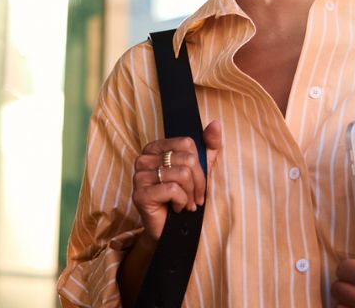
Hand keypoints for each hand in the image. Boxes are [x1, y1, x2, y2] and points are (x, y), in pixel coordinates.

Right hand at [130, 121, 222, 244]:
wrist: (170, 231)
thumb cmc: (183, 198)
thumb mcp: (200, 170)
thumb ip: (208, 147)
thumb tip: (215, 124)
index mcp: (155, 148)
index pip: (187, 143)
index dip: (200, 166)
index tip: (199, 183)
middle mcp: (143, 159)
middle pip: (186, 159)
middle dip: (198, 183)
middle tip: (195, 198)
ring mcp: (139, 176)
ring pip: (181, 174)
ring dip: (190, 194)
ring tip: (186, 204)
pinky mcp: (140, 194)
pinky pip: (173, 189)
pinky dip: (181, 201)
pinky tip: (176, 208)